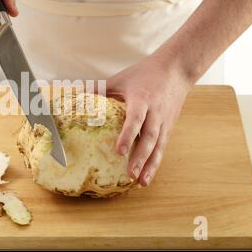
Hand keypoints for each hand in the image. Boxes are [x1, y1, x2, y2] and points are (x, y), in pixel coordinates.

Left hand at [106, 55, 192, 186]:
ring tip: (142, 182)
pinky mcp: (168, 127)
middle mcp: (156, 113)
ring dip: (151, 165)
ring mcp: (164, 121)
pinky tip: (147, 175)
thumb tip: (75, 95)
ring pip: (158, 146)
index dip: (128, 135)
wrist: (176, 69)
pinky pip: (162, 147)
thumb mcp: (121, 79)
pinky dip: (155, 162)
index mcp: (142, 99)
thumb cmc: (145, 73)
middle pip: (149, 138)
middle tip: (131, 175)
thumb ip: (99, 89)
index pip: (135, 119)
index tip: (119, 151)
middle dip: (141, 158)